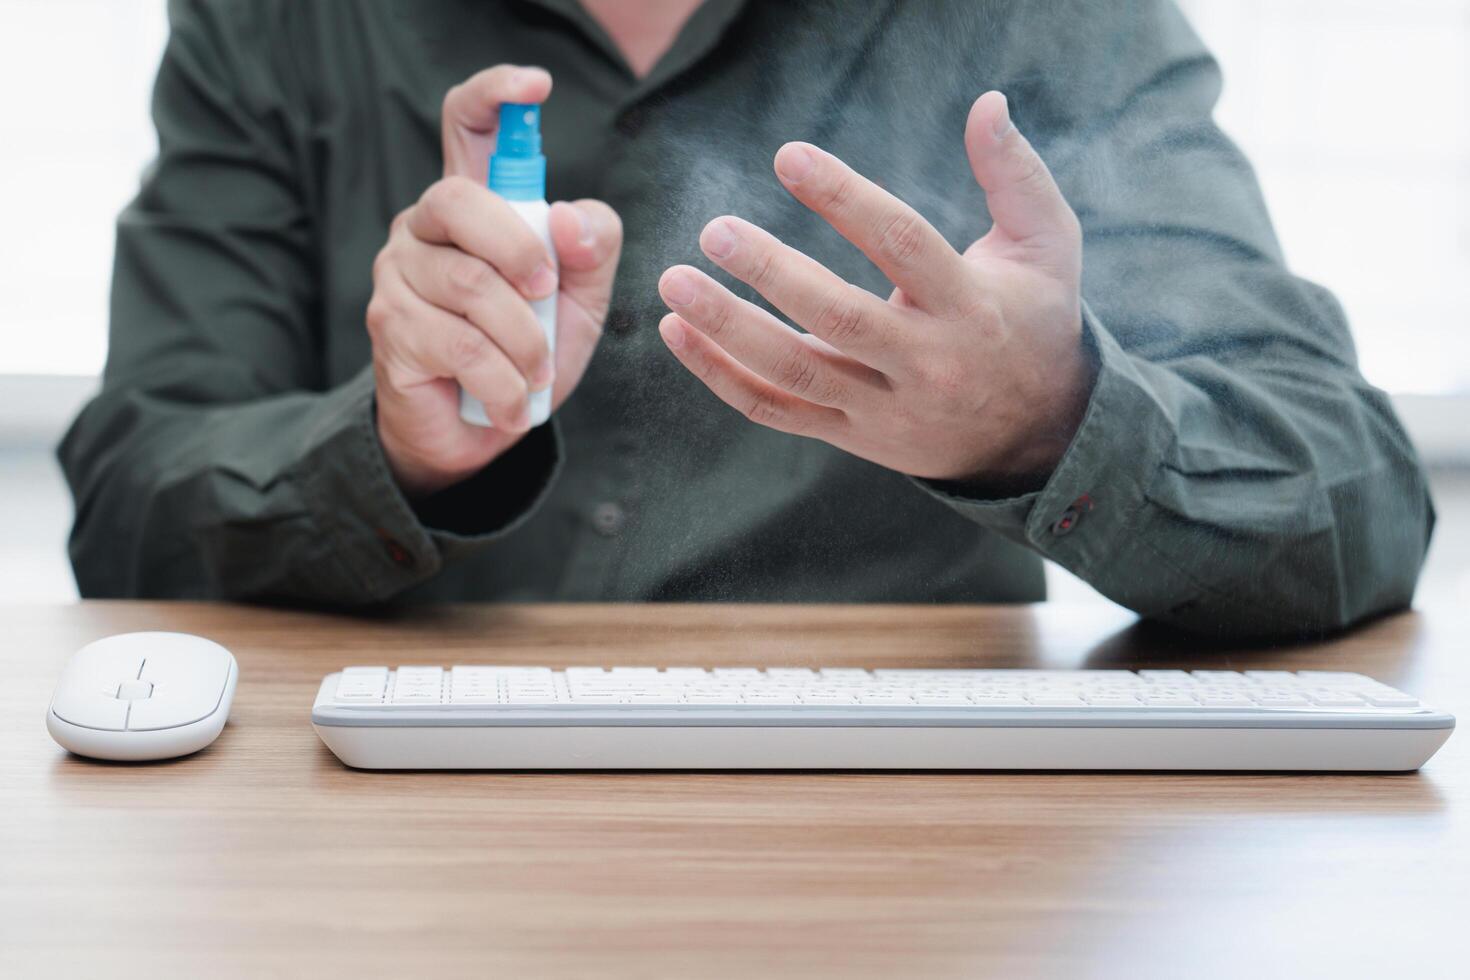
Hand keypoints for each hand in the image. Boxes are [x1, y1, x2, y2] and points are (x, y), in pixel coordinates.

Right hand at [369, 65, 623, 496]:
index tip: (535, 86)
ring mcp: (398, 275)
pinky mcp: (390, 329)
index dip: (495, 95)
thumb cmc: (528, 350)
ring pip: (471, 287)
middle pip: (460, 201)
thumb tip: (571, 220)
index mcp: (475, 204)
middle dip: (519, 249)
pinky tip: (514, 403)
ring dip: (524, 341)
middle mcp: (425, 226)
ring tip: (537, 373)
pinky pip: (462, 347)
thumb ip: (592, 248)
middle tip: (547, 291)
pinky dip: (506, 383)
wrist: (482, 432)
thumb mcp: (581, 298)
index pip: (469, 125)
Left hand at [657, 91, 1092, 484]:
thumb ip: (1015, 174)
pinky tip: (676, 332)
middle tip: (714, 231)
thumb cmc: (1034, 321)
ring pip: (796, 374)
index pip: (903, 246)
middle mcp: (926, 364)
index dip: (845, 199)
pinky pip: (776, 412)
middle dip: (772, 274)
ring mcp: (885, 410)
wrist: (1037, 436)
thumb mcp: (1047, 246)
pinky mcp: (853, 438)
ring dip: (727, 331)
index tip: (788, 156)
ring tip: (673, 284)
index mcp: (970, 307)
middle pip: (839, 319)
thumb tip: (987, 103)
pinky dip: (721, 377)